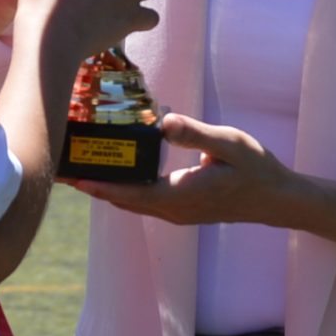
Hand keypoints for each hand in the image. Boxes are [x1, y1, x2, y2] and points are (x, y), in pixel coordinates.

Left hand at [68, 112, 298, 226]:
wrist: (276, 198)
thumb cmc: (256, 169)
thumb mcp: (230, 143)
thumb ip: (196, 133)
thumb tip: (164, 123)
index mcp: (181, 195)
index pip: (129, 193)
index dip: (98, 184)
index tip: (70, 174)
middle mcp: (172, 210)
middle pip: (121, 199)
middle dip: (91, 184)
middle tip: (59, 166)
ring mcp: (175, 213)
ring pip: (129, 202)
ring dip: (103, 187)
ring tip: (75, 167)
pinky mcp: (179, 208)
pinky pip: (141, 201)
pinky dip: (121, 188)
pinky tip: (111, 171)